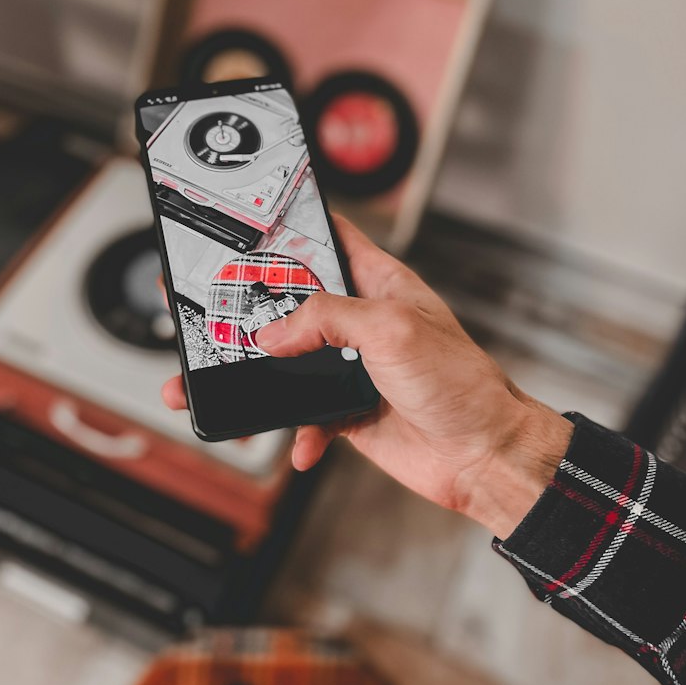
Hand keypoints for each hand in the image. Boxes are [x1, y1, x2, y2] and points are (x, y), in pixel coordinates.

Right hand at [160, 217, 571, 537]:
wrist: (483, 457)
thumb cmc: (462, 384)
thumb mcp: (392, 329)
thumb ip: (328, 318)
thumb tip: (275, 334)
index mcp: (378, 284)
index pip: (327, 239)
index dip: (288, 230)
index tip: (243, 227)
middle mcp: (361, 321)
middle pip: (290, 304)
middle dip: (246, 311)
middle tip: (202, 309)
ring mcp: (351, 368)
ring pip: (286, 365)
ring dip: (249, 379)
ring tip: (205, 387)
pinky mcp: (347, 411)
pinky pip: (303, 416)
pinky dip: (295, 431)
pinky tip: (301, 443)